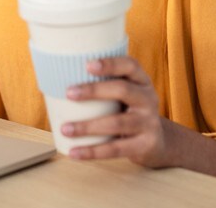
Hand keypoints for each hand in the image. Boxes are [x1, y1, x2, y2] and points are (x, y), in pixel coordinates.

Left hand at [61, 57, 215, 177]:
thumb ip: (105, 88)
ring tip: (65, 129)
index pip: (130, 66)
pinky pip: (116, 149)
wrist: (159, 143)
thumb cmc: (130, 113)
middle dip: (94, 90)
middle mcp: (148, 99)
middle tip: (69, 93)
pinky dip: (93, 151)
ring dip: (88, 126)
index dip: (110, 64)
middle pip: (123, 90)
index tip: (87, 65)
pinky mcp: (145, 145)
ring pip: (117, 122)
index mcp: (142, 82)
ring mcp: (148, 122)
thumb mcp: (126, 96)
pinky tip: (75, 152)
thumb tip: (56, 81)